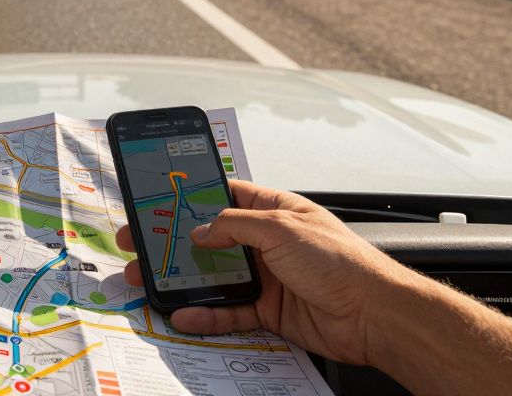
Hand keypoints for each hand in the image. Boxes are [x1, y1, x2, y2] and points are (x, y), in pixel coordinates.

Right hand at [117, 180, 408, 364]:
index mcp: (274, 210)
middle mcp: (267, 241)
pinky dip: (205, 314)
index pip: (224, 196)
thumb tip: (199, 231)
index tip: (157, 200)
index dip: (190, 197)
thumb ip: (234, 227)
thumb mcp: (282, 228)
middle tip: (137, 243)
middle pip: (209, 239)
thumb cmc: (342, 262)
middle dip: (171, 242)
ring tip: (146, 280)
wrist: (374, 315)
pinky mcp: (268, 310)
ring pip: (213, 277)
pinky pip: (228, 311)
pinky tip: (183, 313)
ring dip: (180, 279)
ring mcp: (266, 276)